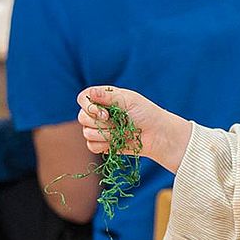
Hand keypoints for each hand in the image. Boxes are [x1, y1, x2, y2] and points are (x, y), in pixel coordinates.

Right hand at [77, 85, 191, 171]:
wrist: (157, 135)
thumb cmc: (146, 114)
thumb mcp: (130, 101)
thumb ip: (109, 97)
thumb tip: (90, 93)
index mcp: (105, 98)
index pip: (83, 98)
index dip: (89, 107)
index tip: (105, 114)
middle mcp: (99, 112)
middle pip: (82, 117)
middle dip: (101, 123)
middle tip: (119, 123)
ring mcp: (99, 128)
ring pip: (87, 133)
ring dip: (106, 135)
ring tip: (121, 132)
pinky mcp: (102, 144)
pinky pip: (92, 146)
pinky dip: (104, 146)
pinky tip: (117, 142)